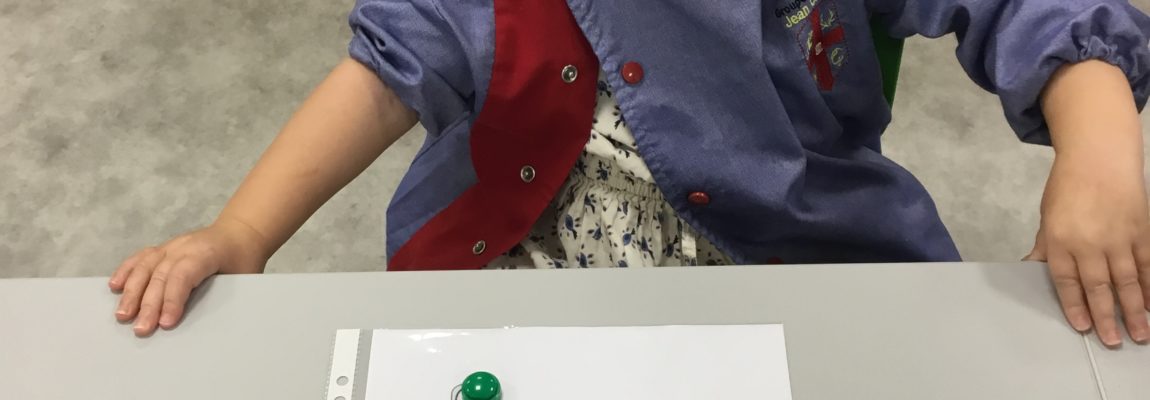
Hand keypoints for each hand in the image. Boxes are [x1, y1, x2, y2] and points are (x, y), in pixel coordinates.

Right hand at [109, 218, 267, 335]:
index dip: (173, 299)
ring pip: (145, 267)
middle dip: (149, 304)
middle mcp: (183, 247)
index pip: (184, 275)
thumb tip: (212, 324)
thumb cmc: (243, 259)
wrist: (239, 232)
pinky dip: (126, 271)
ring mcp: (170, 246)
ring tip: (122, 315)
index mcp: (206, 253)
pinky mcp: (162, 249)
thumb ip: (226, 295)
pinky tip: (115, 286)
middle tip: (141, 329)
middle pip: (160, 275)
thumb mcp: (245, 276)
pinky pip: (140, 258)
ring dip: (131, 292)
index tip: (166, 323)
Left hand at [1026, 154, 1149, 345]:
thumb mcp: (1047, 218)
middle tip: (1114, 342)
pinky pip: (1148, 264)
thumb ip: (1046, 249)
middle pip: (1099, 287)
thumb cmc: (1067, 188)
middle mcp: (1089, 242)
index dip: (1076, 306)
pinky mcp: (1141, 230)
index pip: (1067, 282)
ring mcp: (1119, 237)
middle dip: (1107, 317)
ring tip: (1140, 334)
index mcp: (1060, 240)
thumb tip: (1031, 271)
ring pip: (1128, 281)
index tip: (1083, 327)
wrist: (1098, 157)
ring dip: (1135, 310)